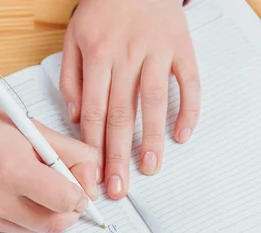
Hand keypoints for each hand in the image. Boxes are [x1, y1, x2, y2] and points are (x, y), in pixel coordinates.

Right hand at [0, 89, 97, 232]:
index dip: (81, 196)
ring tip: (39, 187)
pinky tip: (19, 193)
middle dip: (69, 211)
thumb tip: (92, 185)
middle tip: (66, 192)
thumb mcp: (38, 130)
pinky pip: (19, 230)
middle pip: (55, 225)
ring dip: (49, 214)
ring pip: (39, 231)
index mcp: (13, 168)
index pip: (66, 202)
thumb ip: (75, 155)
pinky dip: (29, 216)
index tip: (80, 188)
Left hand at [59, 0, 199, 198]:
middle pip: (122, 113)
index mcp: (98, 54)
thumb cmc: (104, 7)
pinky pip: (189, 82)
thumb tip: (76, 116)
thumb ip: (70, 75)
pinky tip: (183, 135)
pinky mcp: (182, 48)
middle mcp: (127, 55)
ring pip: (154, 101)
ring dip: (153, 138)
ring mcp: (157, 51)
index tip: (95, 174)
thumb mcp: (74, 35)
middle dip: (119, 155)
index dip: (94, 146)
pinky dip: (189, 109)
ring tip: (151, 168)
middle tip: (120, 187)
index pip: (95, 110)